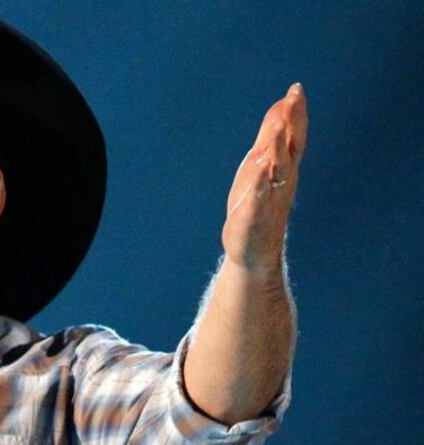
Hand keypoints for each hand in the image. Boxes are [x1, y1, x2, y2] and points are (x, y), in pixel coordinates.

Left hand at [222, 83, 307, 277]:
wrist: (254, 248)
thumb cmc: (257, 202)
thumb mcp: (263, 165)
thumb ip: (272, 136)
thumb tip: (281, 105)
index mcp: (283, 168)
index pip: (293, 136)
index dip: (295, 113)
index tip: (296, 89)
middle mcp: (280, 180)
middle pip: (289, 148)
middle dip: (292, 123)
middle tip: (295, 98)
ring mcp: (268, 198)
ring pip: (275, 171)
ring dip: (278, 149)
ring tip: (280, 128)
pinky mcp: (253, 217)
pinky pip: (258, 200)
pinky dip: (259, 186)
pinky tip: (260, 172)